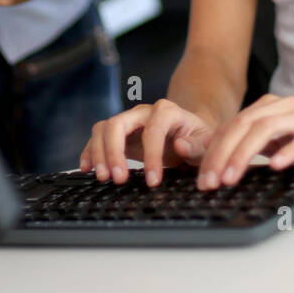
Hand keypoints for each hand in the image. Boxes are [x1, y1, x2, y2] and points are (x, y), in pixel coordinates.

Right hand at [79, 99, 215, 186]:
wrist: (189, 134)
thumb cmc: (198, 139)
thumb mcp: (206, 143)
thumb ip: (197, 145)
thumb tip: (180, 146)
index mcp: (167, 112)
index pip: (153, 130)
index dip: (151, 156)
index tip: (154, 181)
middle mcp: (143, 112)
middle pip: (118, 123)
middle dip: (114, 152)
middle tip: (118, 179)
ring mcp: (128, 121)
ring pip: (103, 129)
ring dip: (99, 153)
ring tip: (103, 178)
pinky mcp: (118, 134)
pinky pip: (98, 136)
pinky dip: (90, 151)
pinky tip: (87, 168)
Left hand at [196, 94, 293, 188]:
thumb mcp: (286, 138)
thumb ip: (261, 144)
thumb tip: (225, 162)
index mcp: (272, 107)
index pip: (233, 125)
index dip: (213, 150)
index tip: (201, 176)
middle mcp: (285, 107)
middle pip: (243, 125)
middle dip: (221, 154)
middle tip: (209, 181)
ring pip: (266, 129)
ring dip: (244, 153)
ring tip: (230, 177)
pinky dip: (287, 151)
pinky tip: (275, 166)